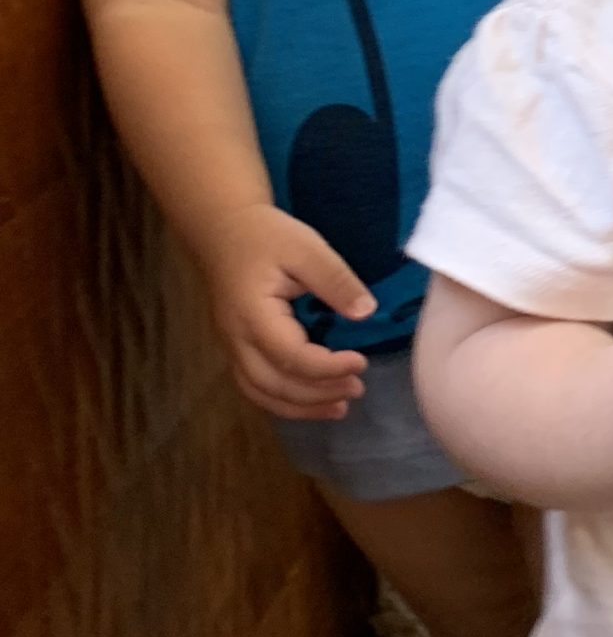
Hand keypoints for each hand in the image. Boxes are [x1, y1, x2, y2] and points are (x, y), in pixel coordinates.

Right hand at [198, 204, 373, 420]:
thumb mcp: (306, 247)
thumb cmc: (266, 236)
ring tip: (339, 407)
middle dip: (318, 394)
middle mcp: (237, 339)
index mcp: (253, 315)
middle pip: (274, 384)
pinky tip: (311, 401)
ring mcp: (232, 346)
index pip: (291, 356)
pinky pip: (255, 385)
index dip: (328, 367)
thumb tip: (366, 312)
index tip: (361, 362)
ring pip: (260, 392)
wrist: (223, 229)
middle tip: (358, 388)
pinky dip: (283, 401)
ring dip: (300, 407)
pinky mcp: (237, 348)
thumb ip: (335, 280)